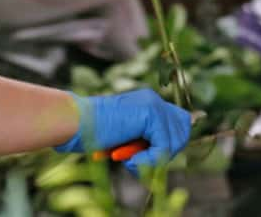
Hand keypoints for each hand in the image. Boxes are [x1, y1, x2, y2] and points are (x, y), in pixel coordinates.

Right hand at [53, 88, 191, 172]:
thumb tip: (168, 150)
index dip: (171, 142)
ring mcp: (154, 106)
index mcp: (149, 103)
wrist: (78, 122)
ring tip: (131, 160)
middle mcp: (155, 100)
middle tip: (139, 159)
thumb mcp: (127, 136)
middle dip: (166, 151)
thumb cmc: (95, 133)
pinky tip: (130, 160)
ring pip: (175, 141)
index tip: (152, 154)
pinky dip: (149, 160)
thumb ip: (147, 139)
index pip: (180, 122)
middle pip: (182, 132)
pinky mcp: (150, 115)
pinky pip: (163, 147)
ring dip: (155, 158)